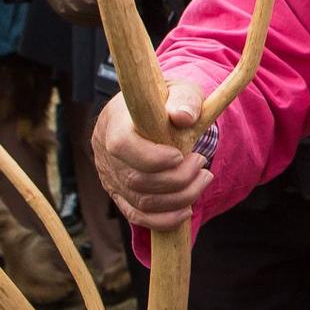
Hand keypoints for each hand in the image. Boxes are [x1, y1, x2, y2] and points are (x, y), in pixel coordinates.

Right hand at [90, 80, 209, 229]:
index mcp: (114, 123)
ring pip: (141, 201)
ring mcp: (109, 177)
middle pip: (136, 179)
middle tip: (202, 162)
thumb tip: (184, 116)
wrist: (152, 115)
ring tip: (204, 178)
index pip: (122, 146)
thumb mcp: (180, 90)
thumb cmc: (166, 101)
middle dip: (177, 178)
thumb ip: (185, 99)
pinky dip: (164, 219)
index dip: (153, 157)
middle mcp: (105, 152)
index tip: (180, 155)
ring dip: (180, 197)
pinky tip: (187, 209)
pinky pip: (137, 216)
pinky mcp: (119, 194)